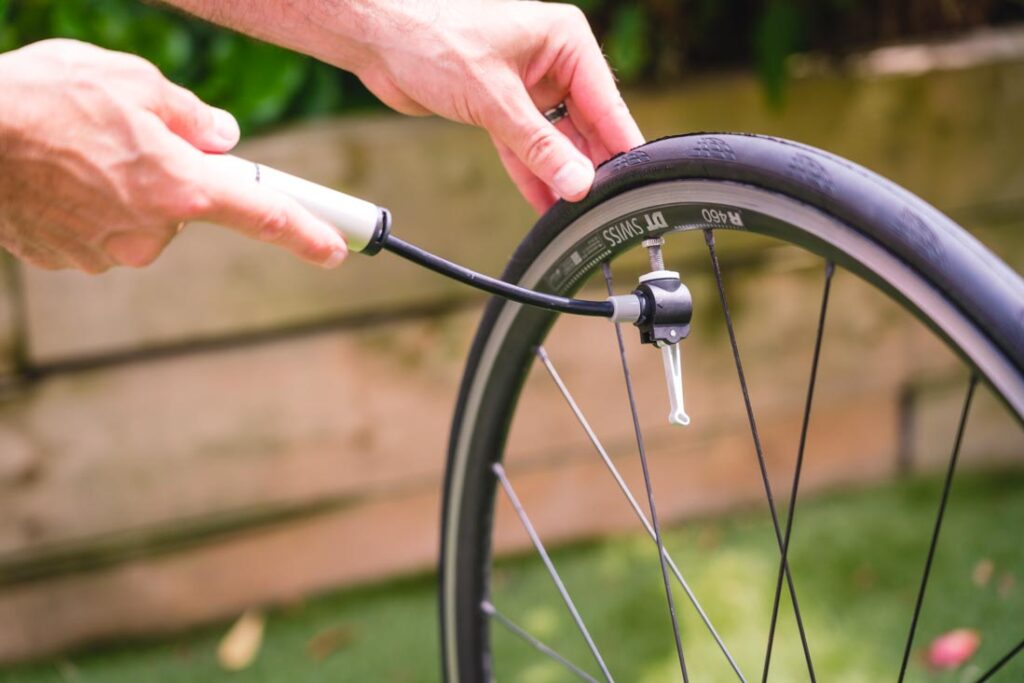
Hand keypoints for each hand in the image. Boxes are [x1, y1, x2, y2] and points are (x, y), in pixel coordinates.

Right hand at [0, 39, 347, 272]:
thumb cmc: (47, 97)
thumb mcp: (134, 81)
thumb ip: (191, 115)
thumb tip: (224, 138)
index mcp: (182, 187)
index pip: (264, 214)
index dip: (306, 232)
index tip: (335, 249)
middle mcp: (153, 231)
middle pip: (189, 207)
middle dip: (174, 175)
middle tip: (130, 139)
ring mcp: (109, 251)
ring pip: (142, 220)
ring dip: (127, 189)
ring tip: (78, 151)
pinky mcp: (72, 260)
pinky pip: (101, 232)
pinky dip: (90, 206)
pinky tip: (58, 176)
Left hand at [349, 1, 644, 211]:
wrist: (378, 38)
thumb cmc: (433, 38)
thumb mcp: (494, 99)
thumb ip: (539, 146)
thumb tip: (577, 181)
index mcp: (565, 42)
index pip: (606, 102)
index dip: (618, 145)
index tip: (633, 183)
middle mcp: (552, 61)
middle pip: (585, 124)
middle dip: (588, 166)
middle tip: (601, 207)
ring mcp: (526, 85)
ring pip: (554, 140)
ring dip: (560, 175)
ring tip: (576, 213)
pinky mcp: (500, 106)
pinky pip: (525, 147)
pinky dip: (532, 173)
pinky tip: (546, 204)